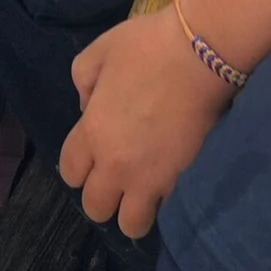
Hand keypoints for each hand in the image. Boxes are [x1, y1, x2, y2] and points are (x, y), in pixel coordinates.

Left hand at [60, 6, 231, 239]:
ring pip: (130, 224)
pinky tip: (167, 178)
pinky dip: (162, 202)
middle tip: (117, 171)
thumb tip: (89, 106)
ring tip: (142, 186)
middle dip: (101, 194)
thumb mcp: (100, 49)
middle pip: (94, 208)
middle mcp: (116, 164)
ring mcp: (150, 178)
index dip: (78, 165)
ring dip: (132, 209)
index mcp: (93, 131)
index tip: (92, 152)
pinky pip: (164, 210)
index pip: (70, 172)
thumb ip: (83, 81)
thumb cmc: (148, 46)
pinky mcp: (181, 180)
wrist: (200, 54)